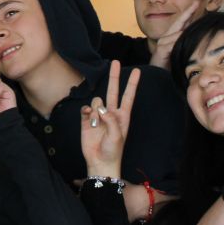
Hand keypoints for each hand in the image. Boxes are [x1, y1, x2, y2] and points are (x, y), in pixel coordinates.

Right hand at [80, 61, 139, 177]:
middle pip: (113, 90)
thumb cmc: (113, 150)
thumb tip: (100, 108)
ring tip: (97, 124)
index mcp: (123, 116)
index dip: (132, 83)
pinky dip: (87, 111)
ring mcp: (99, 115)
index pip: (128, 96)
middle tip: (114, 62)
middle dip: (114, 76)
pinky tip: (89, 118)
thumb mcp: (117, 135)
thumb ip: (111, 119)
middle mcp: (111, 113)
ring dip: (96, 110)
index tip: (137, 71)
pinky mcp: (87, 119)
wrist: (99, 162)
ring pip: (97, 100)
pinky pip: (86, 108)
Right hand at [149, 1, 198, 69]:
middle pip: (178, 22)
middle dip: (188, 12)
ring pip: (176, 33)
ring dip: (185, 27)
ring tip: (193, 17)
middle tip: (196, 2)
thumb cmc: (169, 66)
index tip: (196, 3)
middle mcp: (166, 37)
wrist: (156, 78)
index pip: (182, 23)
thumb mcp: (180, 53)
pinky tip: (182, 37)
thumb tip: (198, 37)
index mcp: (172, 37)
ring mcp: (162, 43)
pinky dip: (177, 40)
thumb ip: (185, 44)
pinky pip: (170, 43)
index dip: (189, 13)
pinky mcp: (160, 50)